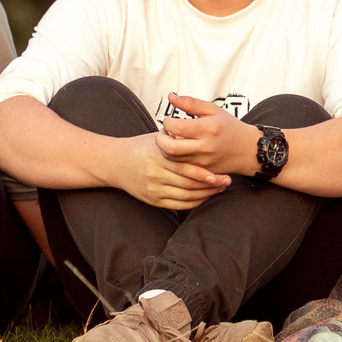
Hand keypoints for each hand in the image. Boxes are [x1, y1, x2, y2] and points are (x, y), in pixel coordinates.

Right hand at [114, 130, 228, 210]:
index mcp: (158, 157)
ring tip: (219, 188)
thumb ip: (176, 140)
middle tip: (226, 181)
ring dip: (206, 194)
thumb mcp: (157, 139)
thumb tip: (199, 136)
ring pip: (186, 196)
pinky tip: (204, 196)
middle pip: (189, 184)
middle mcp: (155, 174)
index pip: (187, 168)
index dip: (206, 173)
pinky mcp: (153, 200)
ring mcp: (154, 189)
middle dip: (211, 184)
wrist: (116, 163)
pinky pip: (178, 205)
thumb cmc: (141, 147)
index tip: (221, 173)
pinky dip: (194, 202)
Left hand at [158, 94, 259, 177]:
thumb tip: (171, 96)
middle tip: (164, 133)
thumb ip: (190, 103)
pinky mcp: (203, 171)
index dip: (167, 122)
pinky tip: (180, 151)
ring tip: (172, 140)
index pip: (176, 127)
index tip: (169, 120)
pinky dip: (176, 160)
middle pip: (170, 148)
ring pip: (173, 160)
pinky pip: (182, 168)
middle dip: (160, 139)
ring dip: (166, 150)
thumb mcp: (213, 110)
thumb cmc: (230, 127)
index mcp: (207, 129)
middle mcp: (205, 147)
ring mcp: (204, 162)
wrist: (247, 149)